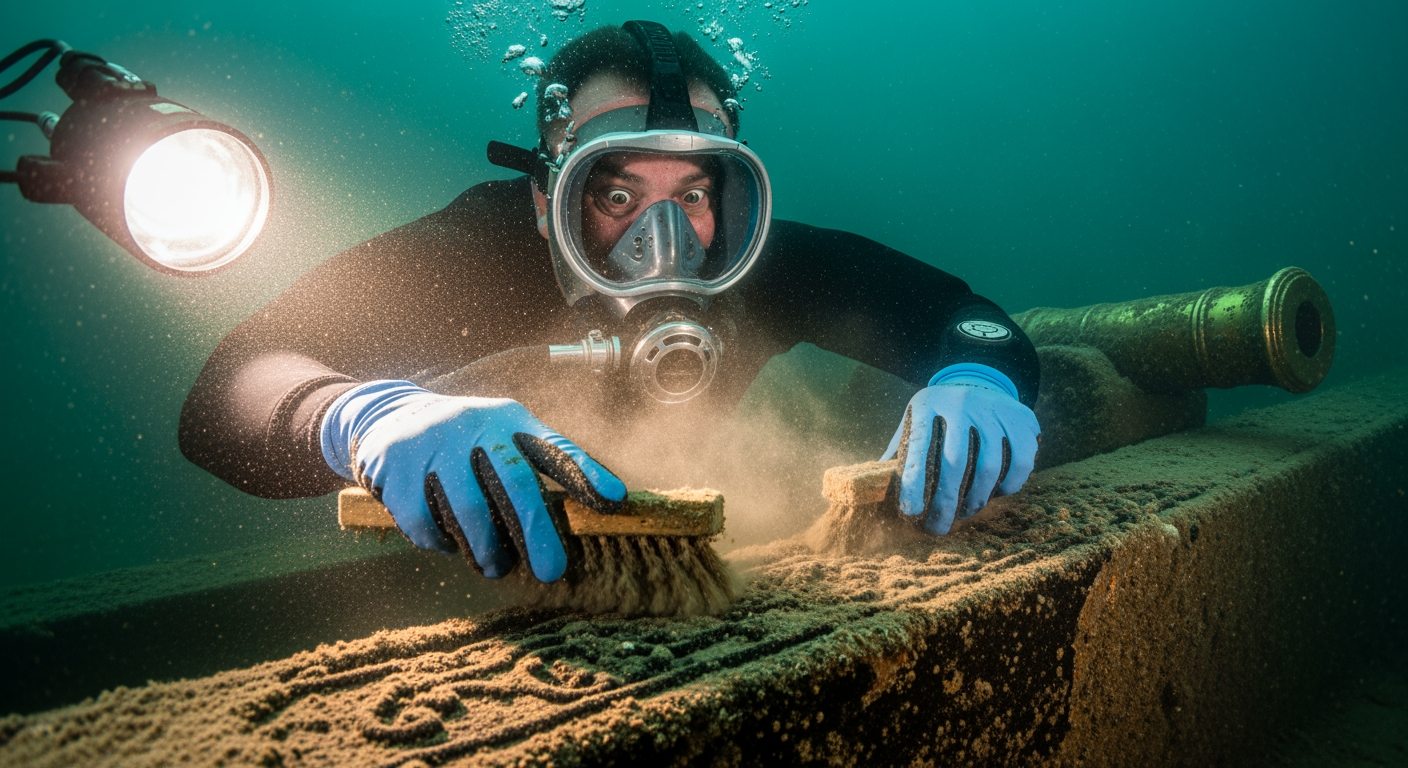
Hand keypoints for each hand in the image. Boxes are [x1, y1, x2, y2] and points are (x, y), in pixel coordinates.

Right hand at [321, 381, 625, 581]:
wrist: (386, 416)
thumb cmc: (465, 440)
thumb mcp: (502, 436)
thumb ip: (540, 465)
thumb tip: (596, 509)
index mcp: (510, 420)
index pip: (554, 447)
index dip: (586, 473)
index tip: (616, 500)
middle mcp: (475, 426)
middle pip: (514, 480)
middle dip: (536, 530)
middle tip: (552, 571)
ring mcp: (433, 445)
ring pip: (470, 510)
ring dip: (486, 549)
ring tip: (495, 567)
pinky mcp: (397, 468)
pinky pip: (425, 522)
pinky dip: (441, 543)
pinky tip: (449, 543)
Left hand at [882, 364, 1038, 534]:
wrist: (980, 381)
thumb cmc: (939, 415)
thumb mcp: (914, 421)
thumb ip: (899, 450)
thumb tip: (872, 486)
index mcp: (928, 404)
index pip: (918, 447)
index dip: (913, 482)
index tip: (911, 512)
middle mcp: (961, 403)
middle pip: (955, 462)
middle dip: (946, 502)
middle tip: (938, 528)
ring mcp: (994, 409)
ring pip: (990, 465)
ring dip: (977, 499)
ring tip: (966, 513)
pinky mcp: (1021, 418)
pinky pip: (1022, 461)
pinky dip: (1010, 485)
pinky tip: (997, 494)